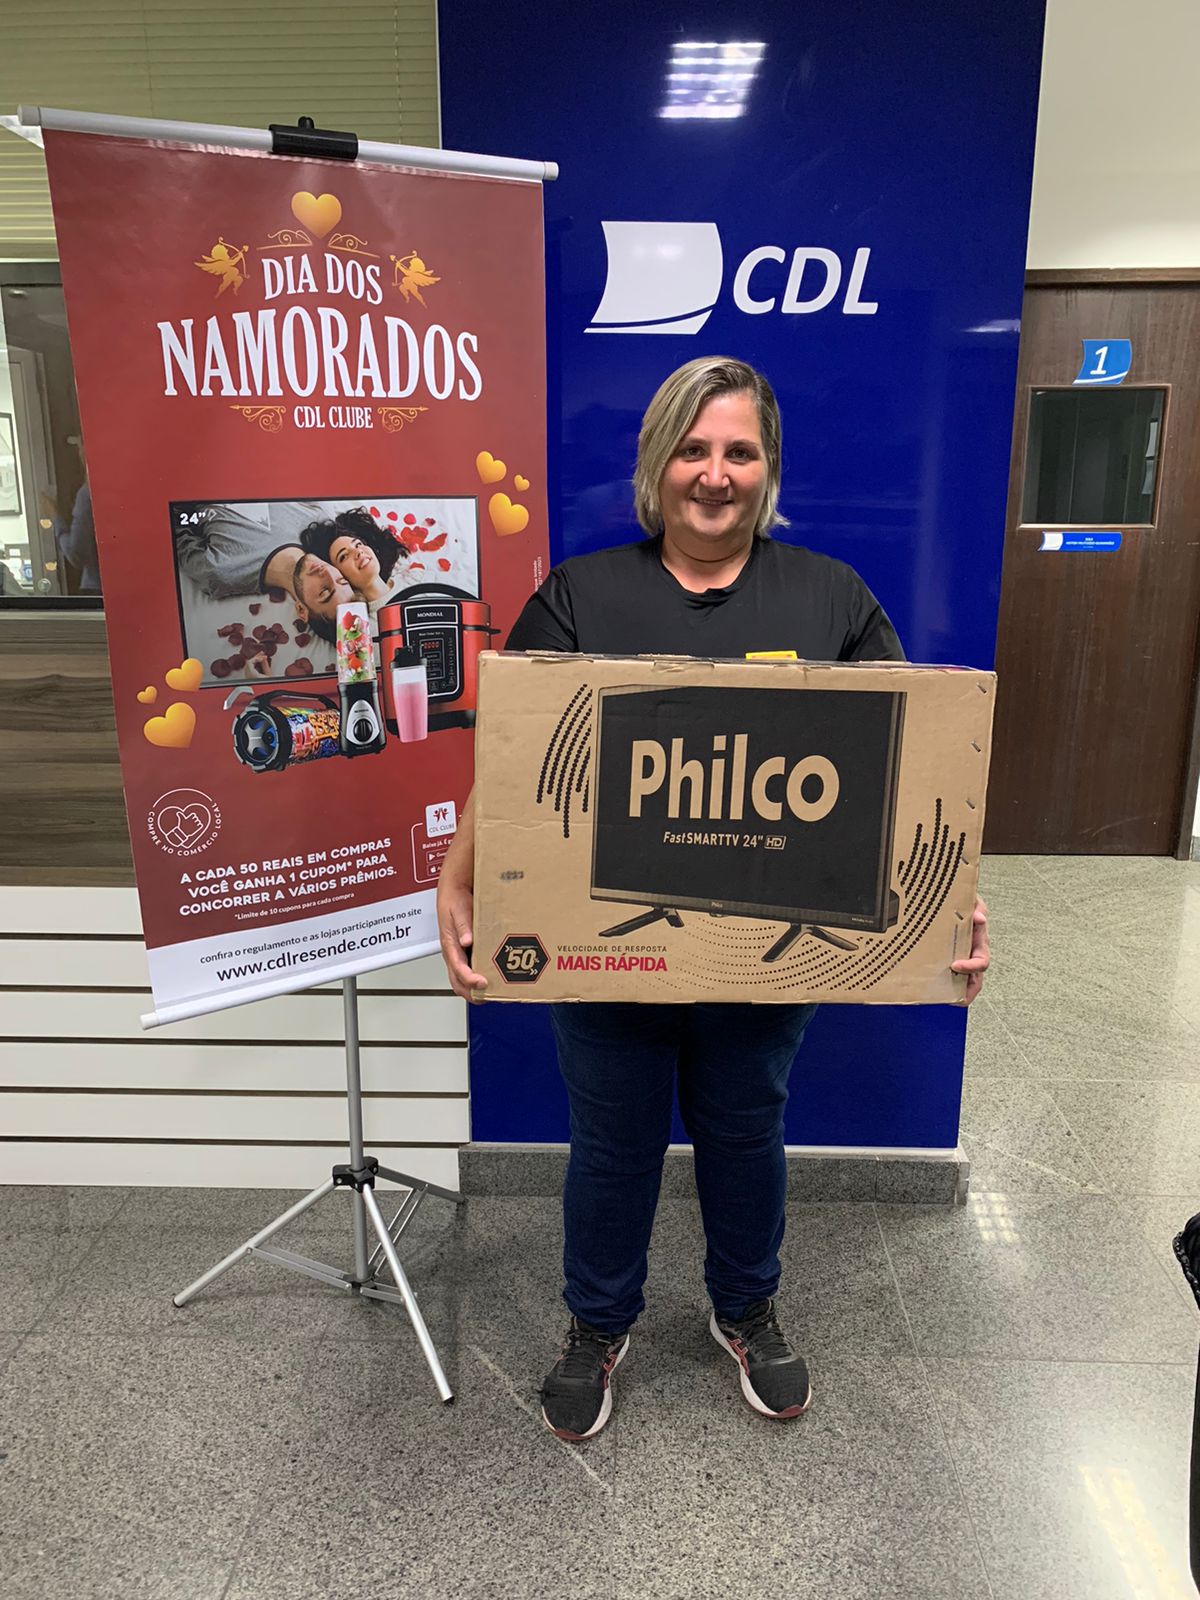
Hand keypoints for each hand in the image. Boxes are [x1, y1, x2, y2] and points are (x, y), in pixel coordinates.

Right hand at [437, 875, 487, 1001]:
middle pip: (458, 982)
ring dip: (476, 989)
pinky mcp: (466, 951)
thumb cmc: (454, 899)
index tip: (483, 983)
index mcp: (449, 945)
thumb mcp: (457, 909)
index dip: (470, 980)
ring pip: (463, 979)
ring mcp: (459, 954)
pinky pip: (471, 969)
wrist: (454, 890)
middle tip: (491, 996)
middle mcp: (453, 953)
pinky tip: (495, 977)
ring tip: (495, 992)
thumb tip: (466, 941)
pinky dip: (480, 978)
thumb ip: (462, 925)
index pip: (457, 970)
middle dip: (473, 993)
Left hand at [951, 895, 988, 1002]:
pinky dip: (942, 986)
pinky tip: (930, 989)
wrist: (954, 902)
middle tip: (953, 998)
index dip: (971, 967)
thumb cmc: (965, 904)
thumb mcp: (973, 900)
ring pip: (962, 984)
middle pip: (975, 981)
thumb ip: (978, 907)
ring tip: (942, 999)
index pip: (982, 962)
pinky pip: (948, 977)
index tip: (956, 965)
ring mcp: (961, 959)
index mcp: (980, 943)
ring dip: (954, 993)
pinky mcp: (947, 961)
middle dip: (967, 993)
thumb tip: (979, 918)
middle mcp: (972, 954)